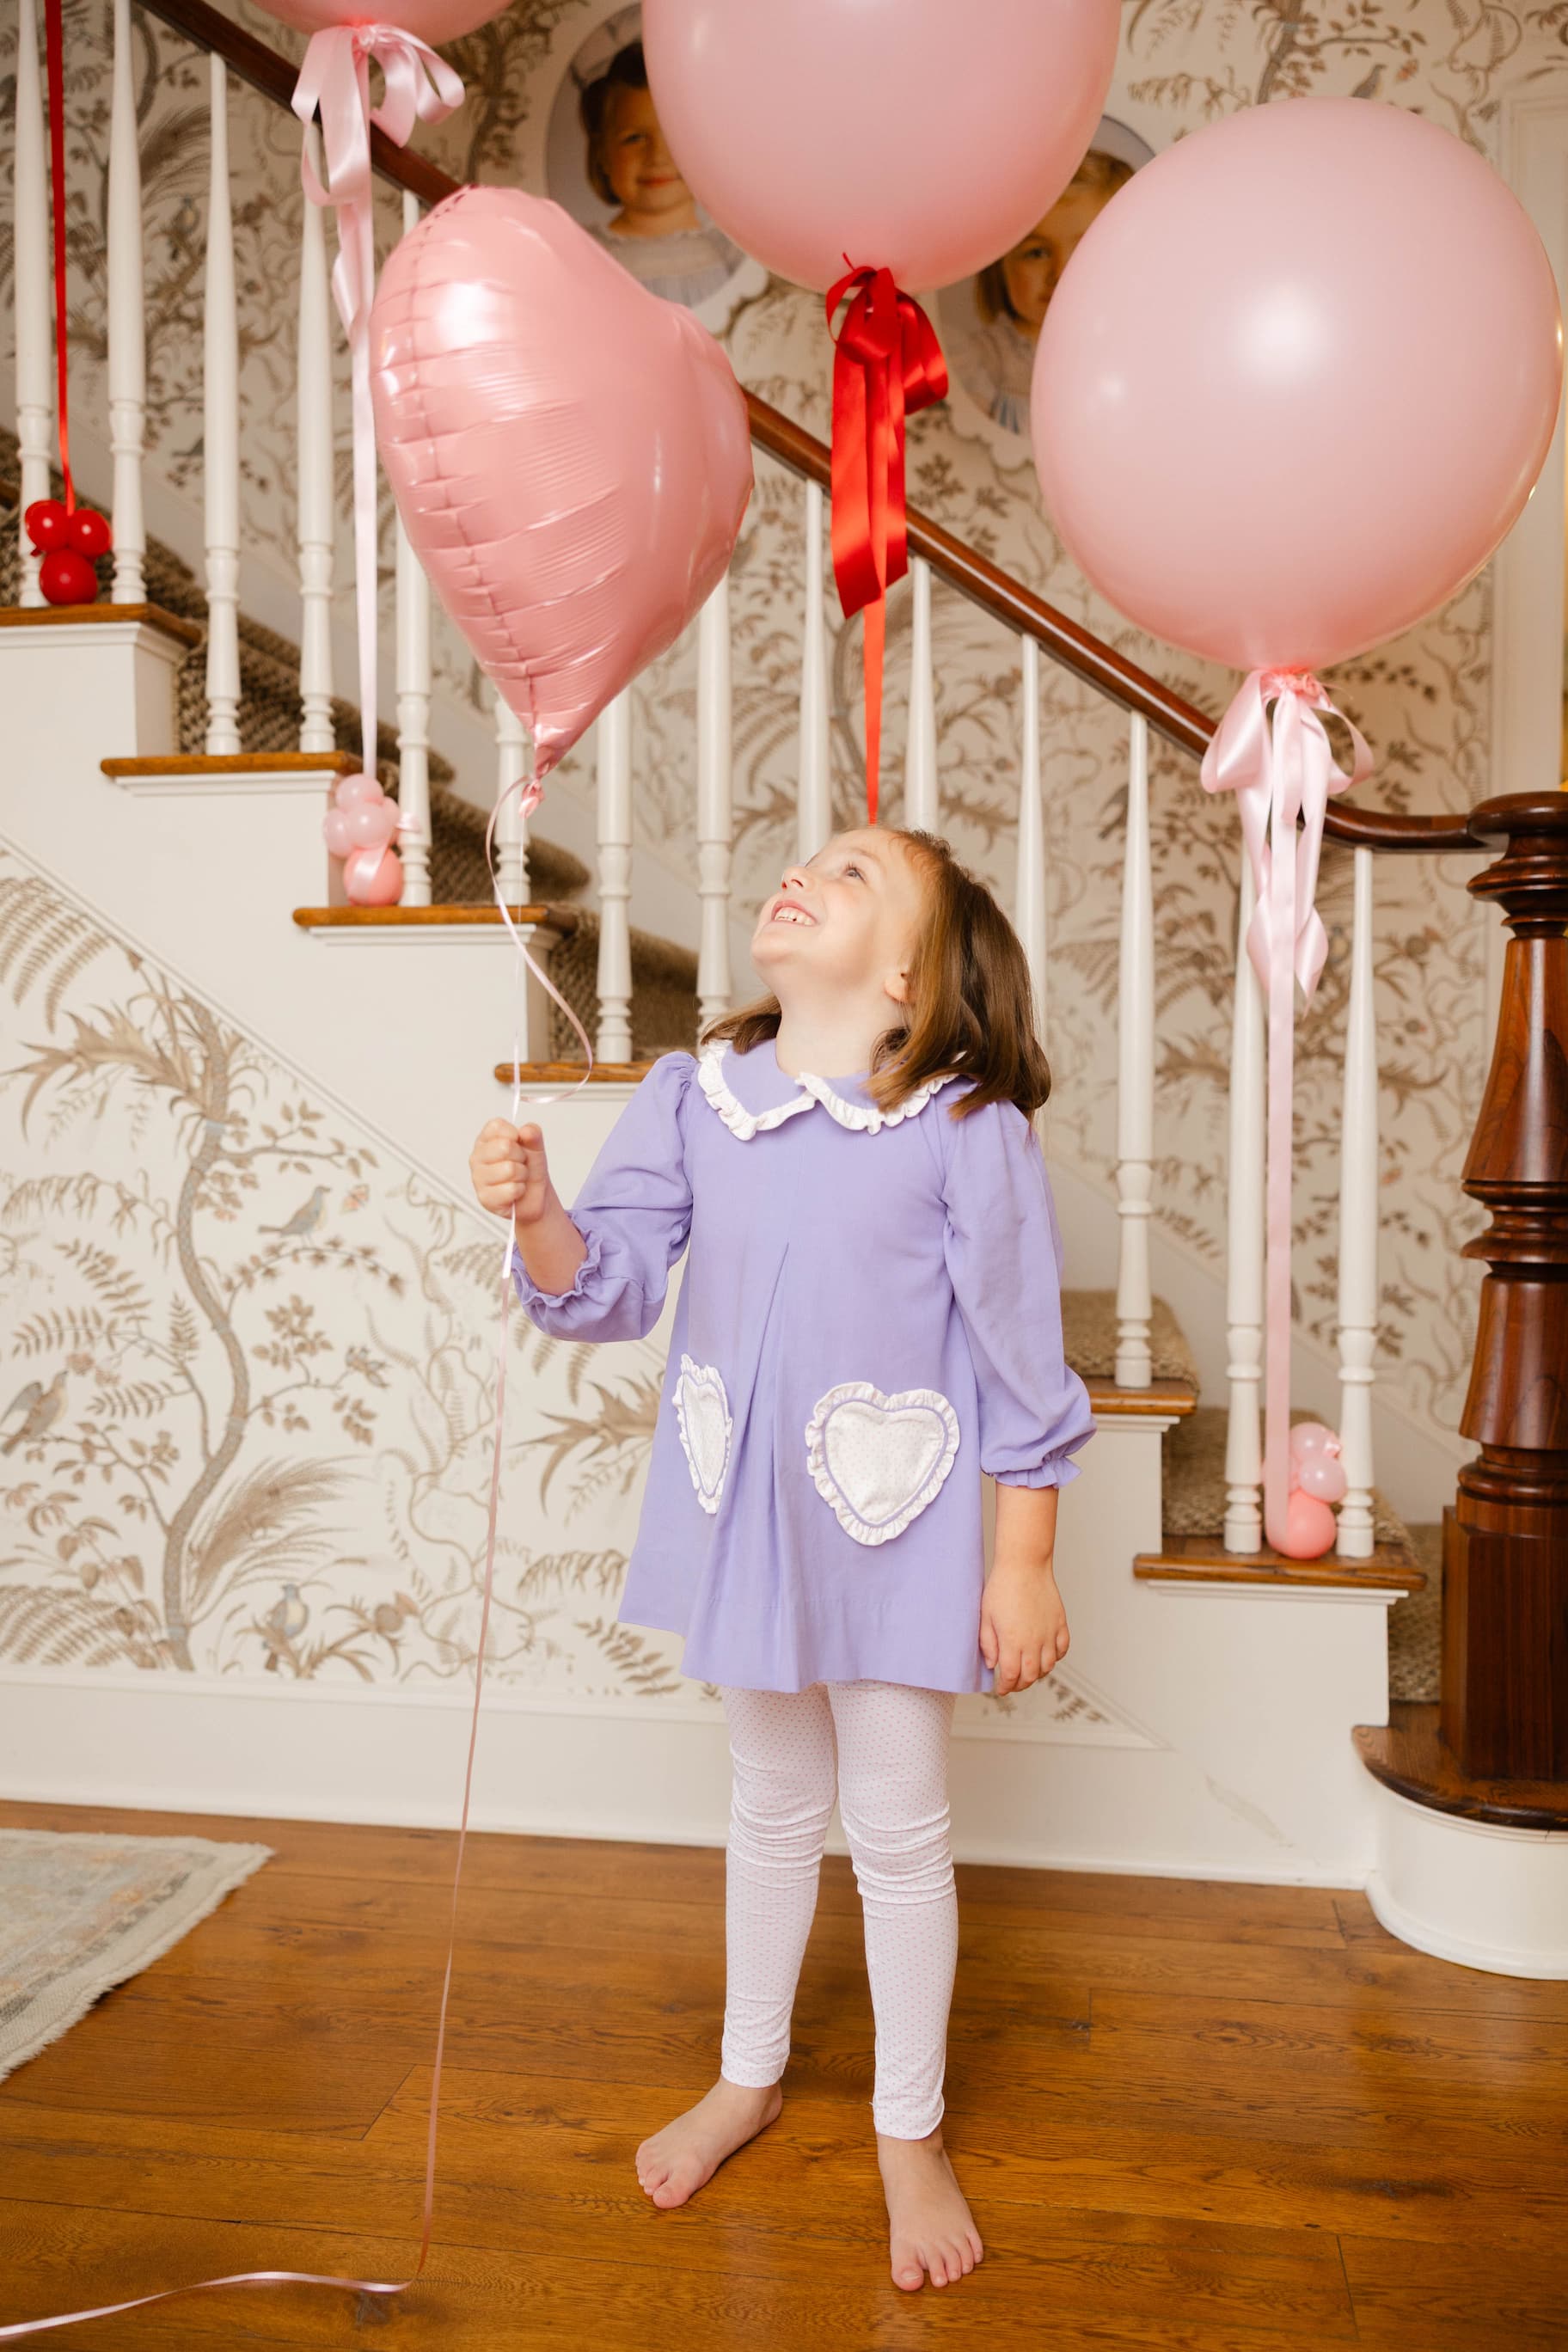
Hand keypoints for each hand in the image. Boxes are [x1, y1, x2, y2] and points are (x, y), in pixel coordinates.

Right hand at [469, 1117, 551, 1223]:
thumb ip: (533, 1134)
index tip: (518, 1143)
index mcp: (485, 1140)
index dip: (514, 1135)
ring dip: (522, 1175)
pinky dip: (520, 1191)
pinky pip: (511, 1189)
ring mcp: (478, 1178)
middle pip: (505, 1146)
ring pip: (510, 1169)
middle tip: (519, 1164)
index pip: (496, 1126)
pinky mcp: (485, 1198)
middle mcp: (477, 1157)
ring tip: (517, 1178)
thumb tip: (526, 1130)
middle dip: (521, 1157)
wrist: (535, 1196)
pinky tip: (515, 1192)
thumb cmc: (530, 1169)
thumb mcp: (536, 1147)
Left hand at [980, 1556, 1068, 1695]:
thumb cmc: (1002, 1587)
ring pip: (1048, 1666)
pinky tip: (1047, 1655)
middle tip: (1012, 1684)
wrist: (1024, 1565)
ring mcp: (1049, 1633)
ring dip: (1037, 1674)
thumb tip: (992, 1665)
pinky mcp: (1060, 1623)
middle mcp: (1034, 1642)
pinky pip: (1062, 1649)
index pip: (1011, 1676)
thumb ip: (988, 1644)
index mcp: (1012, 1642)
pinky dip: (1056, 1657)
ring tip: (1028, 1671)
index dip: (1005, 1687)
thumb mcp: (985, 1616)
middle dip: (1020, 1685)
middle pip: (1030, 1676)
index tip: (1001, 1689)